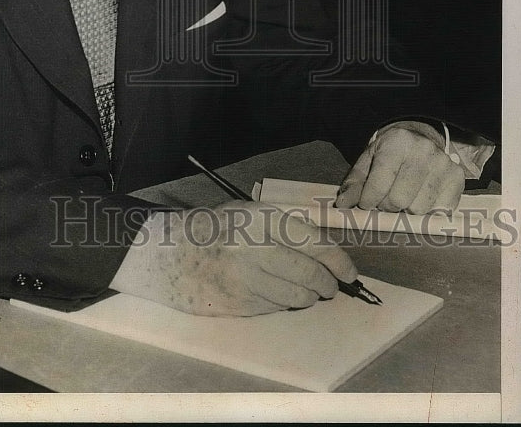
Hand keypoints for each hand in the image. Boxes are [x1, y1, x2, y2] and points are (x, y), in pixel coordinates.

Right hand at [110, 201, 356, 315]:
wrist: (171, 254)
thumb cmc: (214, 228)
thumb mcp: (248, 212)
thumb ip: (283, 226)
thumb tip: (323, 249)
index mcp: (261, 220)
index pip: (314, 243)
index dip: (338, 261)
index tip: (350, 272)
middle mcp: (256, 251)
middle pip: (310, 275)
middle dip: (328, 284)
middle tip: (331, 286)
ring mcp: (247, 281)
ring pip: (297, 298)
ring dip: (309, 297)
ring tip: (308, 292)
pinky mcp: (240, 306)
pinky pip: (276, 308)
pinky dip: (284, 304)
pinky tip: (277, 294)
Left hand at [335, 121, 464, 213]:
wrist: (420, 138)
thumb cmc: (390, 153)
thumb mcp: (369, 160)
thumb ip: (355, 183)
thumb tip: (343, 205)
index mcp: (397, 142)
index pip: (380, 183)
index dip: (368, 200)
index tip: (366, 204)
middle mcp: (423, 151)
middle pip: (399, 200)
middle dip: (387, 206)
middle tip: (385, 201)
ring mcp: (443, 165)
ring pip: (419, 209)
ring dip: (406, 211)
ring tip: (403, 198)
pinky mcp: (457, 179)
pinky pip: (439, 212)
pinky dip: (427, 212)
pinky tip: (420, 199)